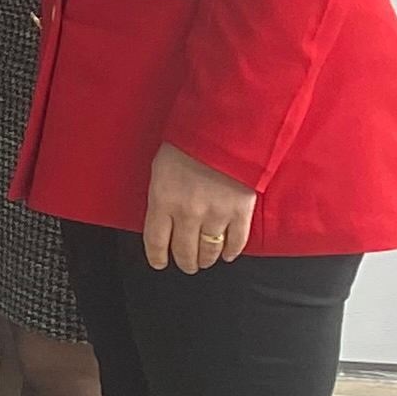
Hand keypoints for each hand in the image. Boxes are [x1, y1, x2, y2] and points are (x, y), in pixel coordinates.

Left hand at [143, 143, 258, 273]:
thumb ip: (161, 195)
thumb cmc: (188, 142)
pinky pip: (237, 241)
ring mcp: (216, 215)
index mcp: (163, 201)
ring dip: (206, 259)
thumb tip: (161, 214)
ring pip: (209, 250)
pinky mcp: (240, 212)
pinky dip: (232, 251)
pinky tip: (228, 254)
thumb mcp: (160, 167)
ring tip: (205, 262)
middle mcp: (188, 213)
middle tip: (186, 265)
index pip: (156, 241)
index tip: (160, 263)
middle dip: (185, 262)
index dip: (157, 257)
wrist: (224, 130)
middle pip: (184, 250)